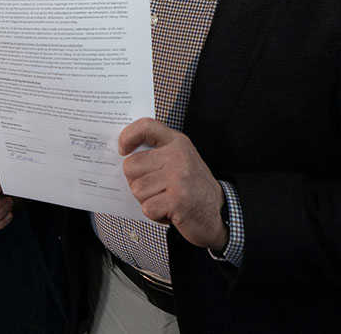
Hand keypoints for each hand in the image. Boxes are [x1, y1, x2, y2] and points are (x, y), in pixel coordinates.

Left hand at [119, 118, 227, 250]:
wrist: (218, 214)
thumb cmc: (191, 187)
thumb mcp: (178, 160)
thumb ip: (155, 153)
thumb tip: (122, 155)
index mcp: (176, 142)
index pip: (146, 126)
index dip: (128, 135)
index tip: (122, 150)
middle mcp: (178, 156)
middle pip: (130, 166)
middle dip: (137, 182)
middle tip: (156, 189)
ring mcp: (179, 177)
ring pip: (137, 189)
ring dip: (147, 200)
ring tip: (165, 200)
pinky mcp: (178, 200)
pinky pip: (147, 207)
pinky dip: (155, 214)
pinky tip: (170, 211)